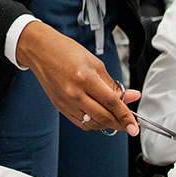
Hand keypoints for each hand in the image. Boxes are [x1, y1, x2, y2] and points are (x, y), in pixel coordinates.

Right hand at [16, 22, 139, 133]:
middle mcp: (74, 93)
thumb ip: (113, 84)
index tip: (134, 126)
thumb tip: (130, 96)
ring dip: (107, 124)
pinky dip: (93, 123)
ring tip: (115, 118)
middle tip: (129, 123)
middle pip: (103, 117)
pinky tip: (99, 117)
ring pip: (93, 124)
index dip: (126, 116)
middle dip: (119, 123)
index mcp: (85, 78)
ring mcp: (66, 103)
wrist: (41, 51)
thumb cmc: (66, 51)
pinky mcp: (60, 108)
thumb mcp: (95, 63)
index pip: (111, 103)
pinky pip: (81, 123)